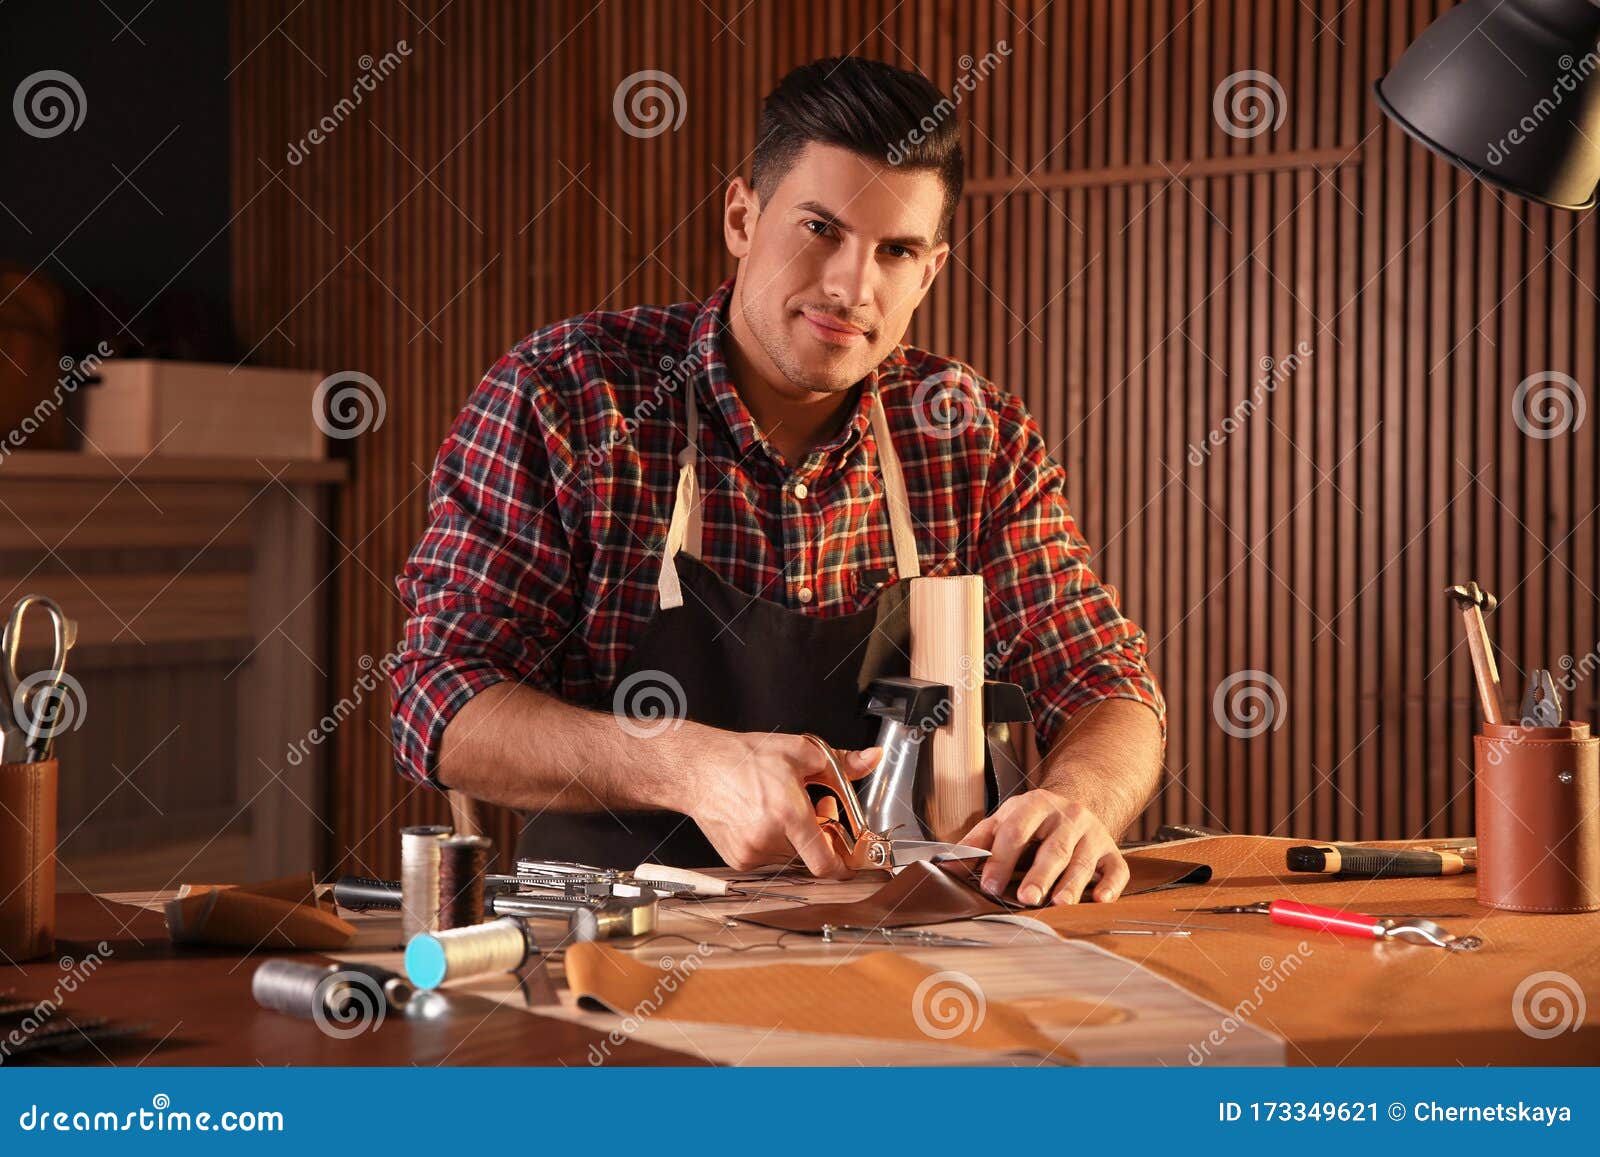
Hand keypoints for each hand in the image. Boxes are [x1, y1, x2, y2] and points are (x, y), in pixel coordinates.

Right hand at [681, 729, 878, 878]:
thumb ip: (843, 762)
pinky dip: (775, 842)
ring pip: (791, 856)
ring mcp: (751, 853)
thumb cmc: (744, 759)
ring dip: (797, 838)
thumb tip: (872, 759)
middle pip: (811, 854)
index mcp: (788, 814)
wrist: (698, 770)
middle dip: (821, 834)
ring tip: (787, 808)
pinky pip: (770, 858)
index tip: (851, 858)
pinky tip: (765, 818)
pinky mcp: (738, 860)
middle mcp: (768, 838)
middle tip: (818, 808)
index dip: (844, 865)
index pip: (825, 863)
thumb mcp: (799, 752)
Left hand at [960, 788, 1128, 904]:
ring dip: (1071, 884)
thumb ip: (977, 841)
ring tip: (1058, 904)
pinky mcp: (1111, 851)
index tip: (989, 885)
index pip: (1016, 832)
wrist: (1077, 802)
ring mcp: (1093, 834)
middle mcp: (1068, 817)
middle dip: (1039, 875)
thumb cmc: (1033, 820)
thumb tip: (946, 865)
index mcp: (1036, 805)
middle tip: (1026, 899)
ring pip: (1083, 861)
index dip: (1001, 859)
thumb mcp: (1004, 819)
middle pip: (1053, 848)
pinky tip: (1100, 900)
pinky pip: (1116, 869)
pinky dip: (1110, 886)